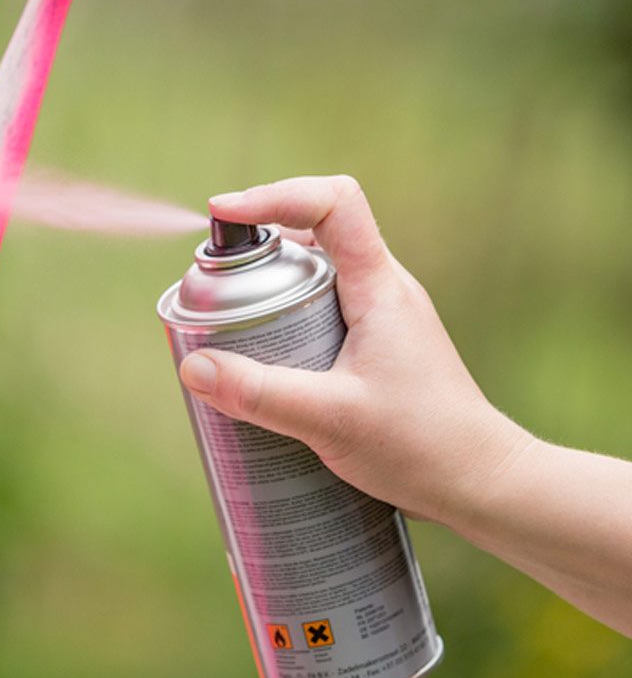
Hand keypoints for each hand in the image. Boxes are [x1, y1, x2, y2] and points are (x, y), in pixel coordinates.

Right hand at [178, 175, 533, 528]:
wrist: (484, 483)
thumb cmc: (424, 447)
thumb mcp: (331, 421)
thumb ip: (260, 394)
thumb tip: (192, 367)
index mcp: (379, 286)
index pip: (334, 203)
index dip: (276, 194)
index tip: (225, 213)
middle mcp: (383, 287)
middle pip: (314, 229)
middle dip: (257, 242)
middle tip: (213, 279)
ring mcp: (382, 314)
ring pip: (316, 269)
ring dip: (269, 279)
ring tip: (228, 317)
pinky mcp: (377, 342)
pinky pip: (322, 303)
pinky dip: (285, 310)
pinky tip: (263, 354)